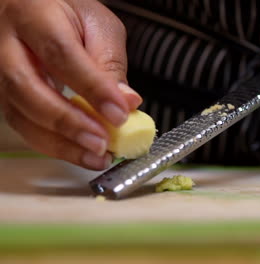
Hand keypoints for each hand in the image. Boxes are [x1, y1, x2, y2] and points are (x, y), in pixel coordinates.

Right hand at [0, 0, 141, 169]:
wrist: (36, 10)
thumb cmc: (67, 12)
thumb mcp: (98, 25)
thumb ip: (110, 62)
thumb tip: (126, 102)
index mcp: (34, 13)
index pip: (61, 54)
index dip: (92, 88)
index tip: (120, 114)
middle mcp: (5, 42)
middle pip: (27, 87)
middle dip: (68, 122)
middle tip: (102, 142)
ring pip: (19, 113)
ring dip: (60, 143)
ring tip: (96, 155)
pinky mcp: (2, 92)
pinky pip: (22, 123)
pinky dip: (52, 143)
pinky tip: (78, 151)